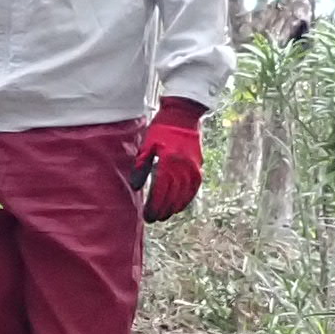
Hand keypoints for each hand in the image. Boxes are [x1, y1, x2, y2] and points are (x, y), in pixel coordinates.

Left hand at [131, 99, 205, 220]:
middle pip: (173, 196)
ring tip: (166, 215)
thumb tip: (136, 187)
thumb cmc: (161, 128)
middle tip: (154, 219)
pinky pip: (194, 187)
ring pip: (185, 194)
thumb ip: (141, 167)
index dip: (154, 206)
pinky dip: (187, 198)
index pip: (161, 191)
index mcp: (168, 162)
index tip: (148, 215)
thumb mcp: (147, 145)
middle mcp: (182, 167)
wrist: (183, 114)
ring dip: (175, 207)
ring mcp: (192, 167)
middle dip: (163, 210)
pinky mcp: (198, 166)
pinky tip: (181, 205)